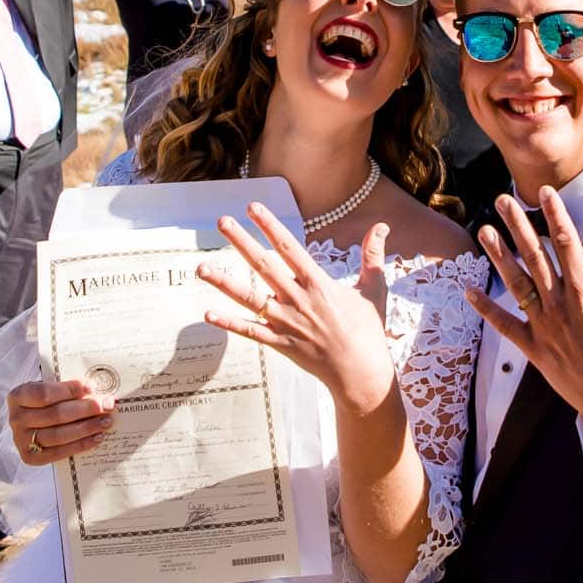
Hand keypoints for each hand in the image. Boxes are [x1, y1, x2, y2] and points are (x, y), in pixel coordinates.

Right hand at [6, 377, 116, 464]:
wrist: (30, 424)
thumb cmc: (45, 402)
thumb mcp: (49, 388)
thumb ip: (66, 389)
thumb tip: (97, 391)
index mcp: (18, 396)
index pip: (44, 393)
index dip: (69, 390)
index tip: (92, 387)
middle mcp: (16, 418)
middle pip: (55, 414)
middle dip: (85, 409)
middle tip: (106, 405)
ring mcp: (21, 440)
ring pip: (58, 435)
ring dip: (86, 428)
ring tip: (106, 421)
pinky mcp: (30, 457)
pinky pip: (59, 452)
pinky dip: (80, 445)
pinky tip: (97, 437)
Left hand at [199, 204, 396, 411]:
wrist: (362, 375)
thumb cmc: (369, 332)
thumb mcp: (374, 289)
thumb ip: (373, 255)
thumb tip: (382, 226)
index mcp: (319, 284)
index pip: (289, 247)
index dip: (270, 226)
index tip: (253, 207)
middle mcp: (298, 300)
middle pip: (264, 266)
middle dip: (241, 242)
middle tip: (221, 221)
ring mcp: (286, 323)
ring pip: (249, 298)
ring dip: (224, 282)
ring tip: (201, 268)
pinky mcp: (280, 344)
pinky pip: (250, 332)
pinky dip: (229, 323)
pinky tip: (208, 314)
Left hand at [466, 190, 582, 420]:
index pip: (568, 244)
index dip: (556, 215)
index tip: (546, 193)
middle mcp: (561, 306)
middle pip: (535, 257)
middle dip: (519, 226)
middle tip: (503, 200)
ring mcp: (544, 327)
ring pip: (517, 284)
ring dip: (499, 257)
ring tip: (484, 231)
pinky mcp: (534, 349)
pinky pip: (506, 326)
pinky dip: (487, 310)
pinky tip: (468, 292)